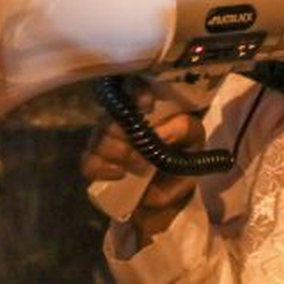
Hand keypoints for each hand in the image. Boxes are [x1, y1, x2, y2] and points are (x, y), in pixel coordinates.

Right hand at [80, 81, 204, 234]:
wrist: (171, 197)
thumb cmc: (183, 160)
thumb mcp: (194, 140)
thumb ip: (185, 129)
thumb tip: (164, 128)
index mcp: (147, 107)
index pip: (132, 86)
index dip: (135, 91)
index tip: (147, 102)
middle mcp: (122, 118)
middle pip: (111, 115)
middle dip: (125, 132)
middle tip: (143, 151)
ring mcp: (106, 140)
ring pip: (99, 136)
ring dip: (117, 152)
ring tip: (138, 167)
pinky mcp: (96, 163)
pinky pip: (88, 162)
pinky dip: (102, 168)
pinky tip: (119, 175)